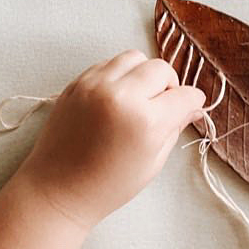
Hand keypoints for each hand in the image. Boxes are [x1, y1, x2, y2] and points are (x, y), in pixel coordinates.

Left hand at [14, 49, 204, 228]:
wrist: (57, 190)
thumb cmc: (108, 185)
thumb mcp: (153, 162)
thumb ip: (175, 127)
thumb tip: (191, 106)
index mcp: (146, 121)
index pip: (184, 95)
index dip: (192, 101)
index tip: (189, 106)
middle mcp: (121, 96)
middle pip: (161, 69)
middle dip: (168, 85)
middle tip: (161, 105)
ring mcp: (95, 86)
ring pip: (134, 58)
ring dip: (143, 74)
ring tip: (137, 98)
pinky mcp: (77, 84)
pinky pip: (108, 64)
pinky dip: (119, 76)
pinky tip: (116, 99)